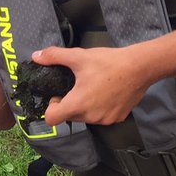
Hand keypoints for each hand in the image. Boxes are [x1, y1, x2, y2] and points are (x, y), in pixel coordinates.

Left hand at [34, 46, 153, 127]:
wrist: (140, 67)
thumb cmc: (108, 62)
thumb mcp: (79, 56)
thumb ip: (54, 56)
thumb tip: (36, 56)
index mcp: (77, 104)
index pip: (52, 119)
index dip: (52, 107)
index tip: (60, 94)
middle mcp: (90, 117)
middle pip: (69, 117)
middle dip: (69, 103)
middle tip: (77, 85)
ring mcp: (105, 120)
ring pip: (86, 117)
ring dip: (85, 106)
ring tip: (93, 87)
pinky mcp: (118, 118)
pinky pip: (101, 117)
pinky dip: (100, 108)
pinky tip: (107, 92)